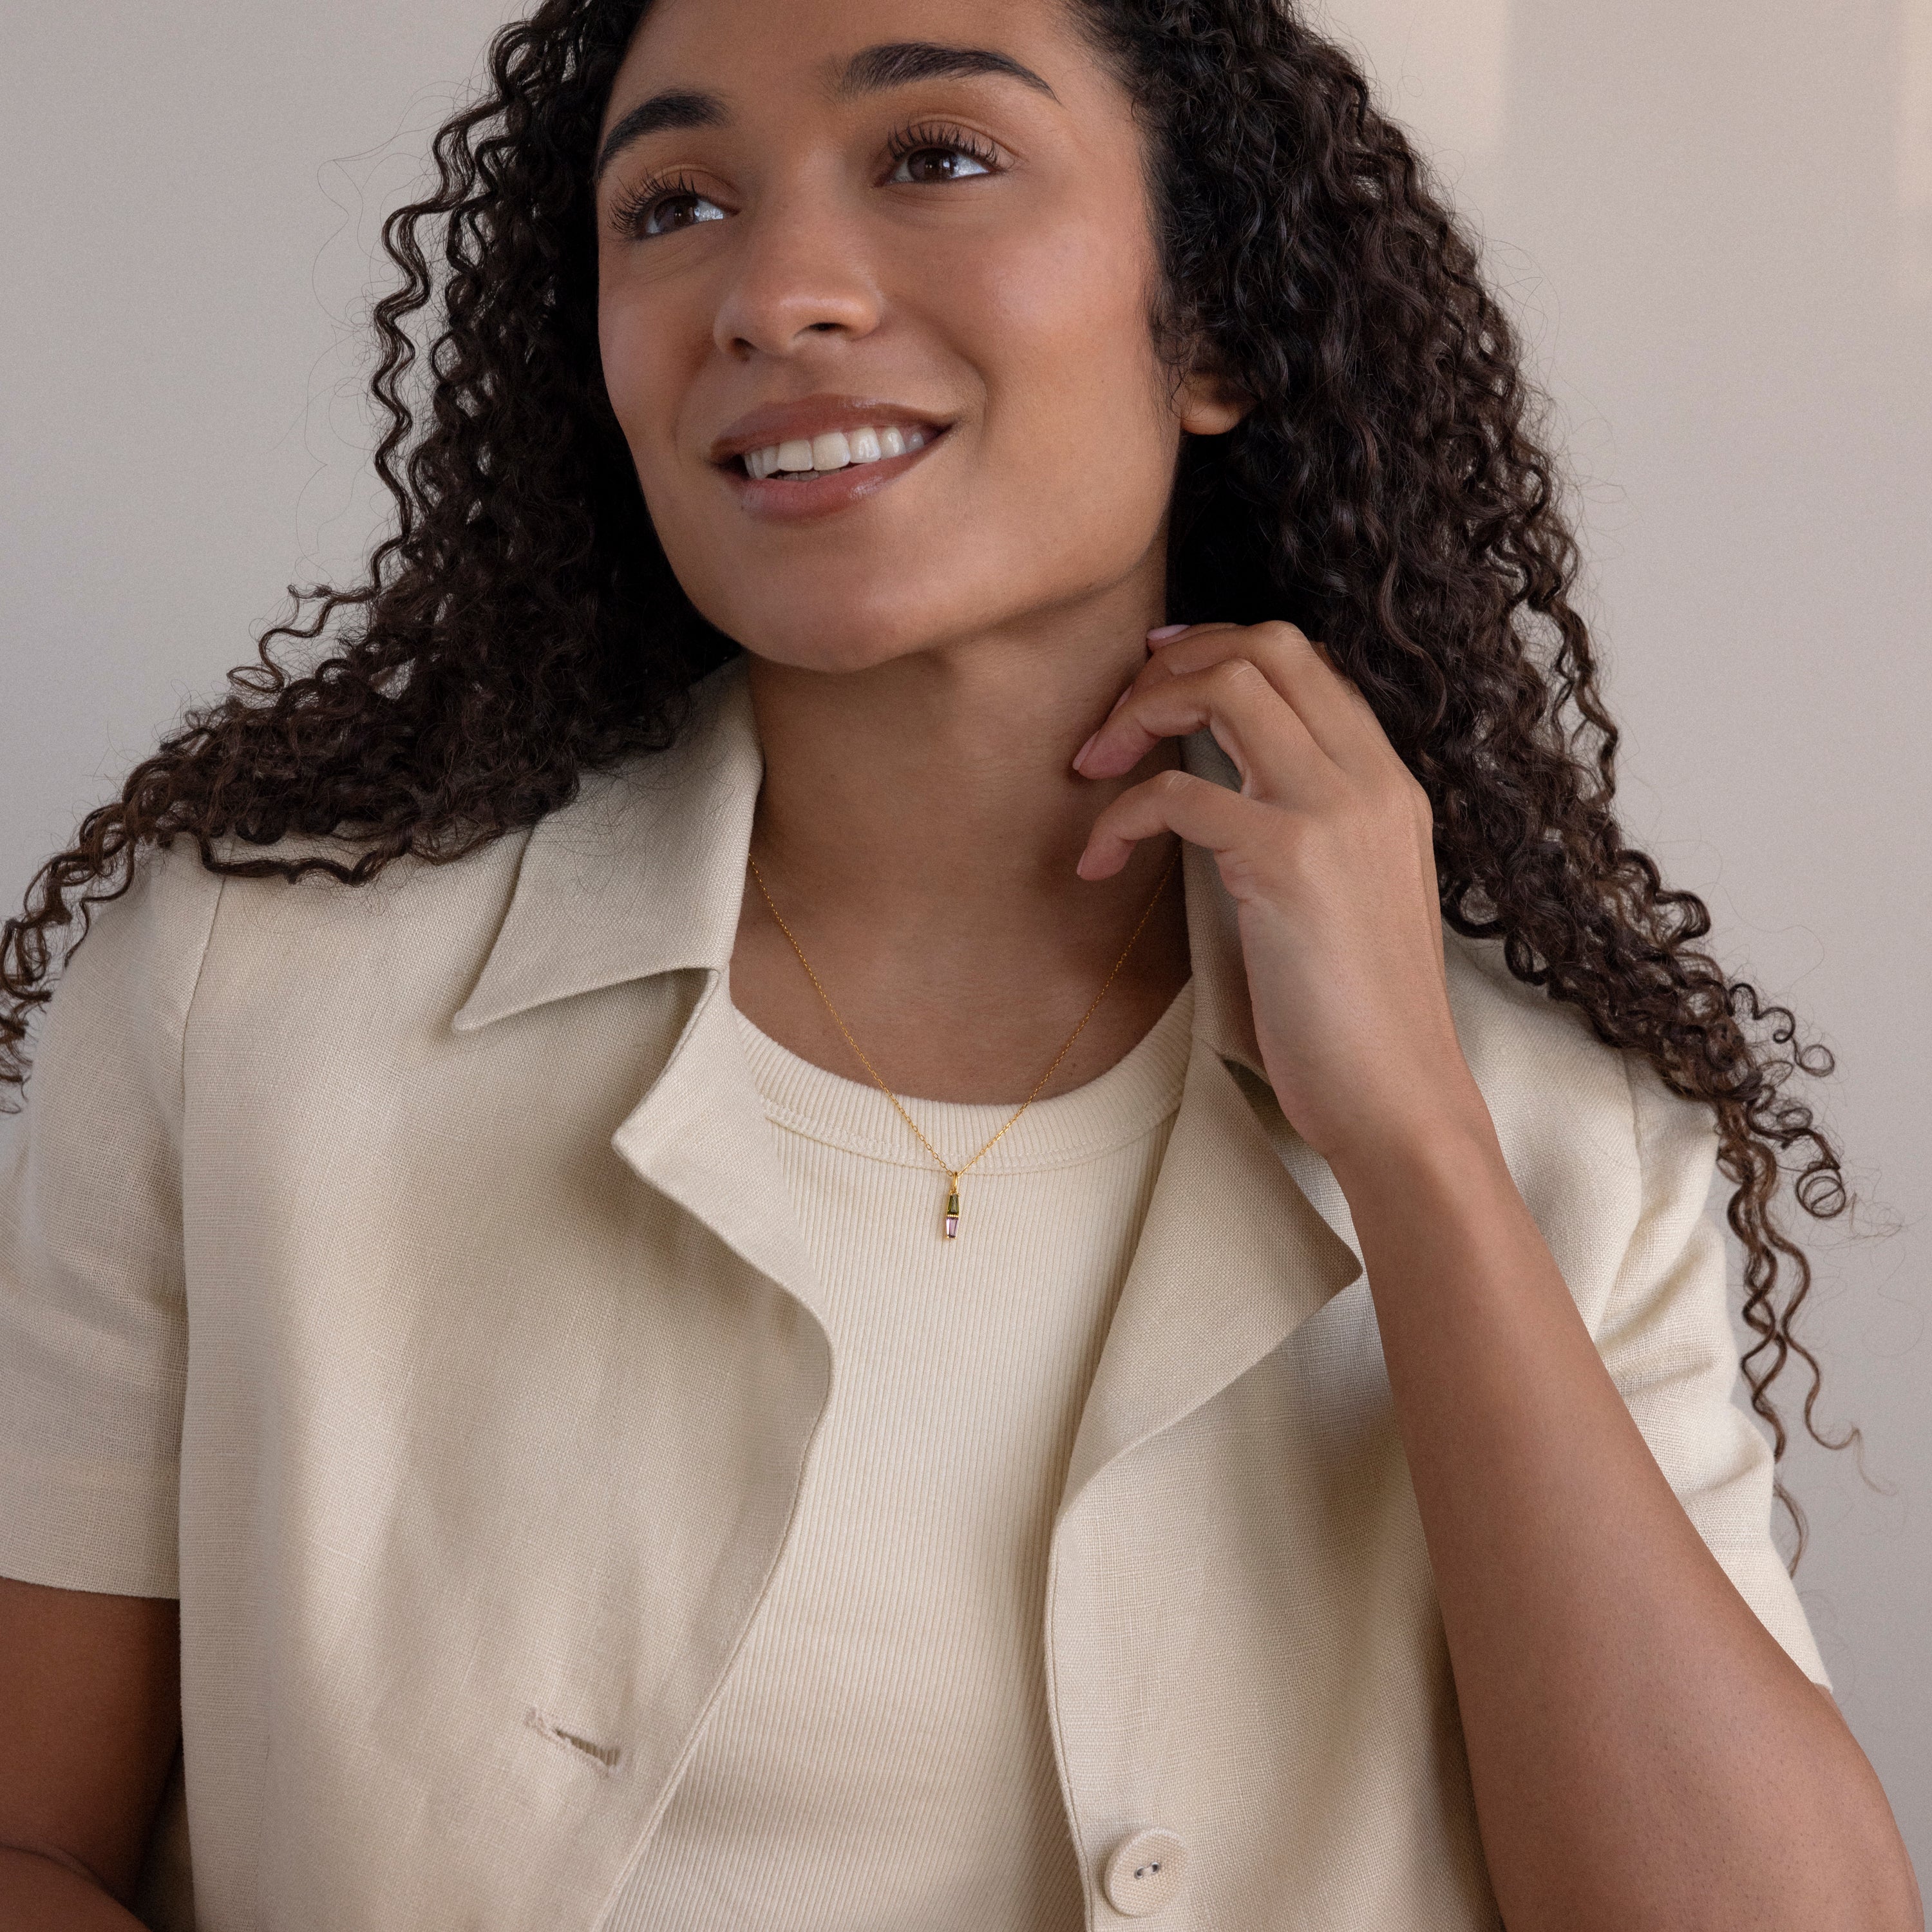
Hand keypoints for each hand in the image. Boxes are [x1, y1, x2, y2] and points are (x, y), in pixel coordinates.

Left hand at [1071, 620, 1487, 1168]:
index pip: (1306, 662)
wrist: (1401, 1098)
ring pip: (1227, 687)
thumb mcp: (1350, 897)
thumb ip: (1311, 830)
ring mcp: (1334, 812)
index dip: (1219, 649)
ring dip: (1139, 709)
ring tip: (1091, 763)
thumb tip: (1230, 795)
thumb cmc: (1359, 1018)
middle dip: (1171, 663)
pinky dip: (1118, 815)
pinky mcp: (1287, 860)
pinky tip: (1096, 861)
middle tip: (1114, 718)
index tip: (1155, 674)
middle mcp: (1370, 779)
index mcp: (1388, 783)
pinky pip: (1176, 792)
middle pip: (1266, 647)